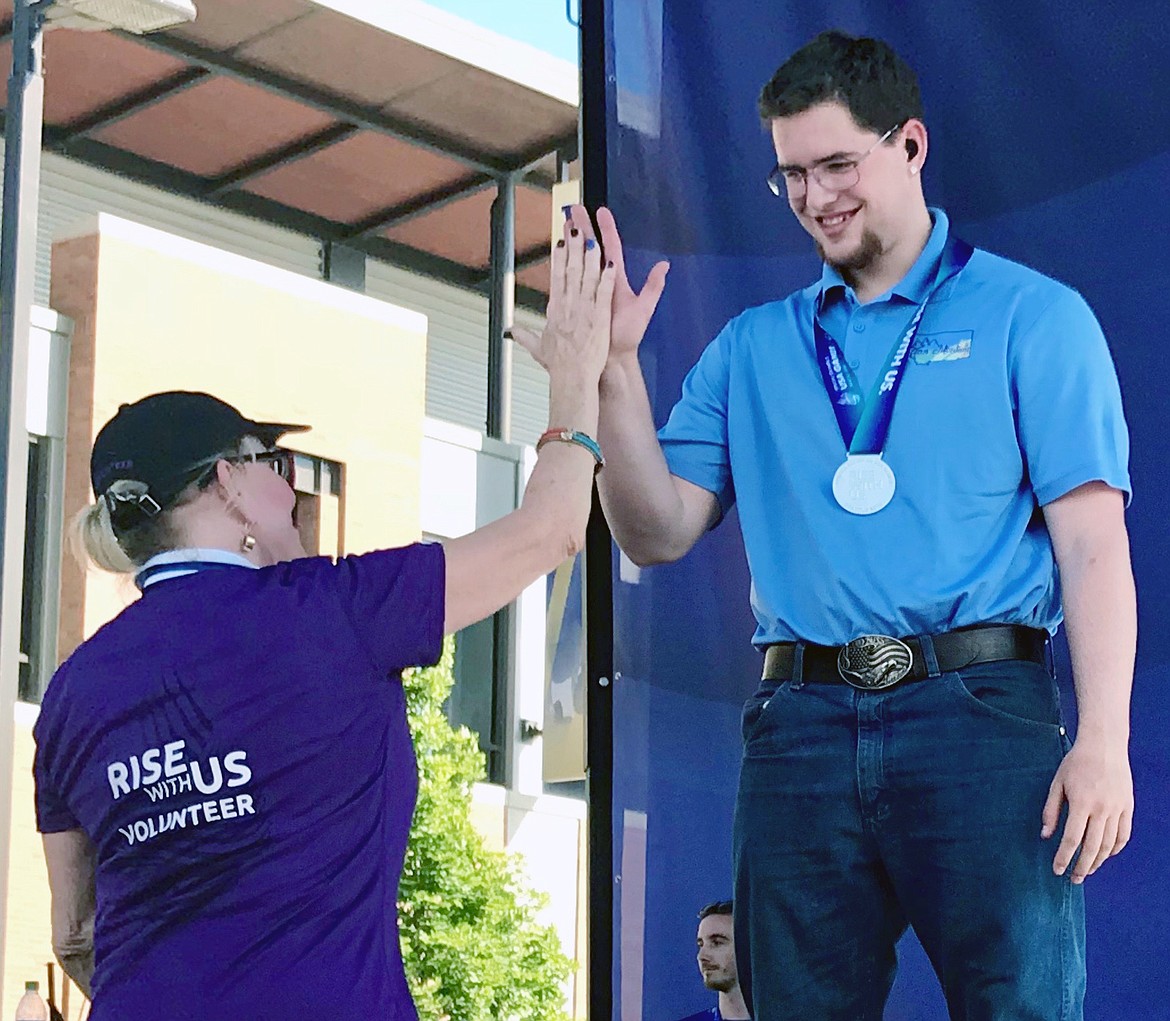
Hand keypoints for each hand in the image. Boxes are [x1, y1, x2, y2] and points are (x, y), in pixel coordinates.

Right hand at [509, 220, 614, 385]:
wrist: (572, 379)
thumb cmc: (559, 367)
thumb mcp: (538, 349)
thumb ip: (525, 336)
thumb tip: (510, 331)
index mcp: (555, 311)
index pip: (556, 277)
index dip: (558, 257)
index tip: (559, 240)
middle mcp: (568, 306)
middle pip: (570, 270)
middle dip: (572, 246)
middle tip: (574, 225)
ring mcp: (584, 310)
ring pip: (587, 276)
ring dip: (589, 255)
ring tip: (591, 236)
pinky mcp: (599, 318)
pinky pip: (603, 292)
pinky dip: (606, 277)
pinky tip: (609, 262)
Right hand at [568, 205, 668, 366]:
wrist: (612, 356)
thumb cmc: (628, 335)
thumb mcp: (644, 308)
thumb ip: (653, 286)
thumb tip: (664, 265)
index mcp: (615, 278)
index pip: (611, 247)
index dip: (606, 229)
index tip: (601, 211)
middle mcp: (601, 280)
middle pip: (590, 247)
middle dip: (582, 227)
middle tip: (573, 209)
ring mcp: (588, 288)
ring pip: (578, 258)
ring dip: (571, 240)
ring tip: (563, 223)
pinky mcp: (579, 299)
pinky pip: (569, 278)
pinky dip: (563, 263)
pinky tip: (557, 252)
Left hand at [1042, 737, 1132, 882]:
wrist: (1104, 746)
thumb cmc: (1076, 763)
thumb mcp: (1057, 783)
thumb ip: (1051, 811)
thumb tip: (1045, 836)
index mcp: (1081, 803)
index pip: (1071, 839)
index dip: (1063, 857)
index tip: (1057, 870)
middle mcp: (1101, 809)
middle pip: (1092, 848)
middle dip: (1081, 867)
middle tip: (1073, 879)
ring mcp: (1118, 809)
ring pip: (1109, 845)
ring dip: (1098, 861)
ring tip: (1087, 870)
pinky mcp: (1128, 807)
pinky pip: (1124, 835)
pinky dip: (1115, 849)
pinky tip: (1105, 855)